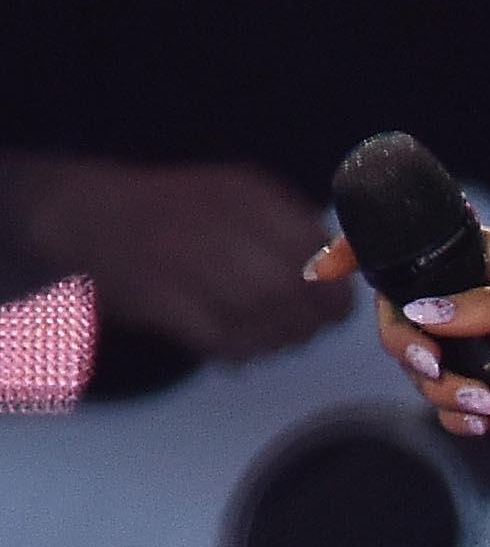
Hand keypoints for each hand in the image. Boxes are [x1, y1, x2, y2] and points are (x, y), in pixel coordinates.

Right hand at [16, 158, 346, 360]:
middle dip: (310, 322)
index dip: (337, 292)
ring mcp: (188, 259)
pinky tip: (237, 346)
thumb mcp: (237, 199)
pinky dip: (241, 351)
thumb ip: (293, 230)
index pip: (318, 254)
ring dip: (277, 340)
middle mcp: (221, 222)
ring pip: (264, 318)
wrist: (86, 216)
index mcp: (247, 194)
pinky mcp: (162, 298)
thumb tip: (345, 275)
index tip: (337, 310)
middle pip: (294, 291)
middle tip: (305, 332)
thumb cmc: (173, 214)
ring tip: (268, 338)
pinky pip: (225, 341)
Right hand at [328, 228, 489, 437]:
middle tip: (434, 370)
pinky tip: (481, 426)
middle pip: (398, 320)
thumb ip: (488, 306)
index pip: (401, 249)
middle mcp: (464, 295)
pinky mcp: (486, 378)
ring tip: (485, 407)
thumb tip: (422, 314)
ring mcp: (472, 339)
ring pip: (420, 365)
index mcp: (475, 258)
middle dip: (406, 349)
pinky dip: (455, 416)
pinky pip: (447, 399)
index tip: (321, 273)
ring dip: (439, 391)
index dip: (353, 255)